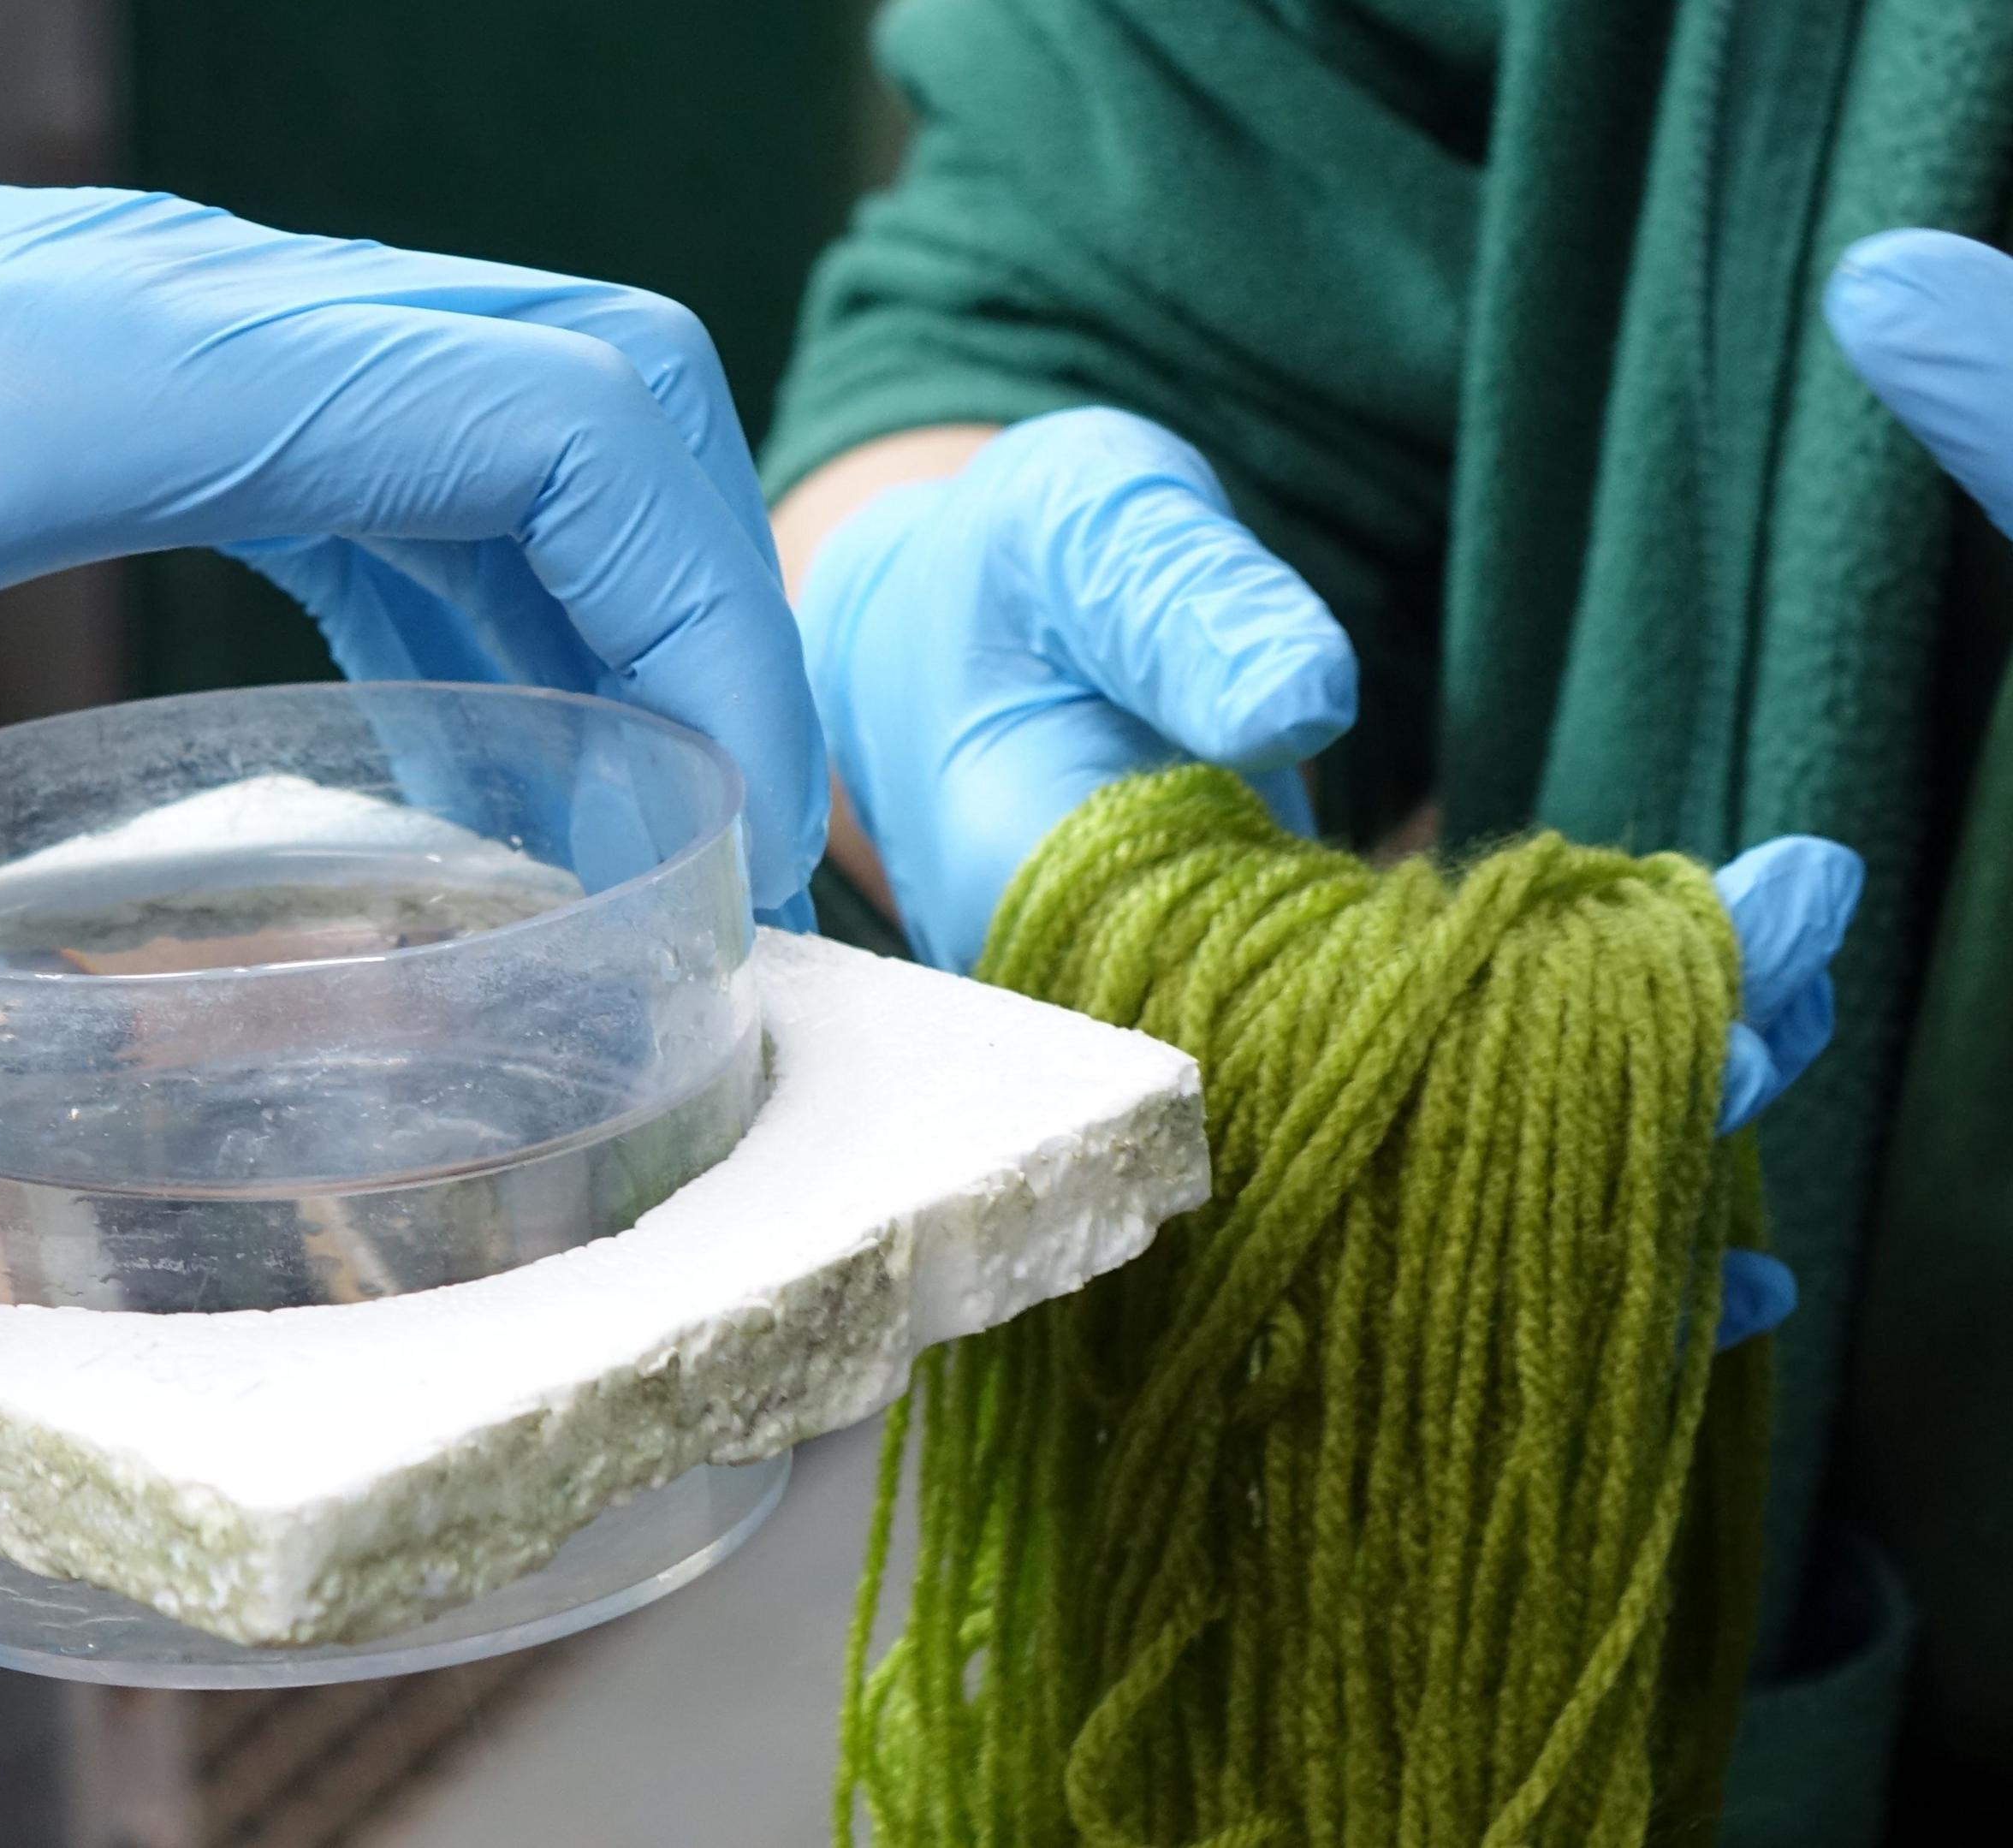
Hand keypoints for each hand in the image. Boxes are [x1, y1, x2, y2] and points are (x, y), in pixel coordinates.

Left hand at [0, 82, 825, 1257]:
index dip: (719, 610)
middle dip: (697, 608)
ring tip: (596, 838)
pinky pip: (369, 441)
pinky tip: (416, 751)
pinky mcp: (97, 362)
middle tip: (702, 855)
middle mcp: (192, 305)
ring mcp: (153, 316)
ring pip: (491, 404)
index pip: (578, 414)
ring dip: (582, 598)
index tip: (735, 829)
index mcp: (151, 359)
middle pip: (591, 388)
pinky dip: (453, 582)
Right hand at [795, 407, 1850, 1343]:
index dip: (1455, 1067)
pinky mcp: (1288, 1030)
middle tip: (1771, 1021)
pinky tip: (1727, 1114)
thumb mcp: (1072, 525)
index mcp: (1061, 937)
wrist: (945, 645)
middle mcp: (1137, 1039)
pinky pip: (1436, 1108)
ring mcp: (1218, 1051)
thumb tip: (1299, 698)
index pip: (1250, 1057)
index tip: (1655, 1013)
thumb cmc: (1008, 576)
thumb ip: (1172, 594)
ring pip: (1419, 1140)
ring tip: (1791, 1017)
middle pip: (1368, 1138)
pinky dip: (1577, 1115)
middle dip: (1593, 1105)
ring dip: (1619, 1108)